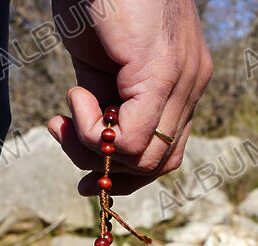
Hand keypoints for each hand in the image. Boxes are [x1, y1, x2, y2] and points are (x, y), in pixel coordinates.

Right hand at [46, 0, 212, 195]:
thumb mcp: (102, 59)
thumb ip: (108, 97)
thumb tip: (98, 138)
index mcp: (181, 83)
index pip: (167, 153)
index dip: (127, 173)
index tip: (86, 175)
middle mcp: (190, 85)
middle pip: (160, 164)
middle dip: (108, 168)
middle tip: (66, 138)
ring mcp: (181, 80)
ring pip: (147, 158)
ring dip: (95, 148)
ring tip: (68, 114)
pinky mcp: (161, 72)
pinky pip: (131, 138)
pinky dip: (94, 131)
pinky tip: (76, 98)